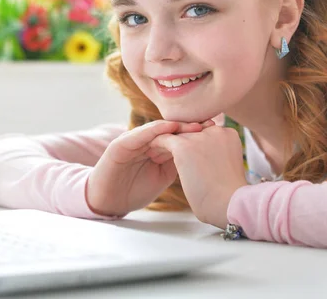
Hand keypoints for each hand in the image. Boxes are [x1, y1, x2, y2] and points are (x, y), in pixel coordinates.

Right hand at [86, 119, 214, 216]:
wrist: (109, 202)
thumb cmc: (135, 190)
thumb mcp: (164, 175)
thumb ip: (178, 162)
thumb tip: (202, 154)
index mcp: (156, 148)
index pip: (178, 137)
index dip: (196, 134)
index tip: (217, 131)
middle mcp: (145, 141)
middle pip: (170, 130)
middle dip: (189, 127)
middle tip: (209, 123)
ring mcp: (132, 141)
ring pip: (156, 129)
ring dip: (174, 126)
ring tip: (192, 125)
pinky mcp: (119, 145)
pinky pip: (138, 135)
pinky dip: (153, 130)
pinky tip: (168, 127)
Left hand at [151, 125, 247, 228]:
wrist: (229, 205)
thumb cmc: (228, 196)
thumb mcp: (225, 168)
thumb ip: (213, 156)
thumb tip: (200, 161)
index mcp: (228, 134)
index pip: (204, 134)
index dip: (193, 145)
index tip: (185, 157)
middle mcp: (214, 130)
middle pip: (190, 133)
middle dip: (179, 144)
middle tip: (164, 155)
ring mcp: (199, 137)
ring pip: (177, 136)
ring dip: (166, 146)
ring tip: (155, 156)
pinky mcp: (184, 146)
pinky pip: (164, 140)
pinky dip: (157, 146)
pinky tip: (151, 155)